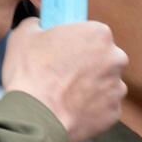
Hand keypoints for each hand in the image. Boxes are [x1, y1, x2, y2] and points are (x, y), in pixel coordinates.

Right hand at [2, 18, 127, 141]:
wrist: (35, 117)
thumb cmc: (30, 74)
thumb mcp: (24, 35)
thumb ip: (36, 24)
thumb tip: (39, 24)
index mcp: (98, 34)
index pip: (93, 34)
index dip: (77, 43)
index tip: (64, 52)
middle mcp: (116, 58)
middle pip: (104, 58)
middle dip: (88, 65)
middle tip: (64, 74)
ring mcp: (117, 86)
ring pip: (105, 83)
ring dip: (91, 87)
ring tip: (65, 95)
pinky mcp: (115, 112)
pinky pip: (104, 107)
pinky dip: (92, 109)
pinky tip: (72, 110)